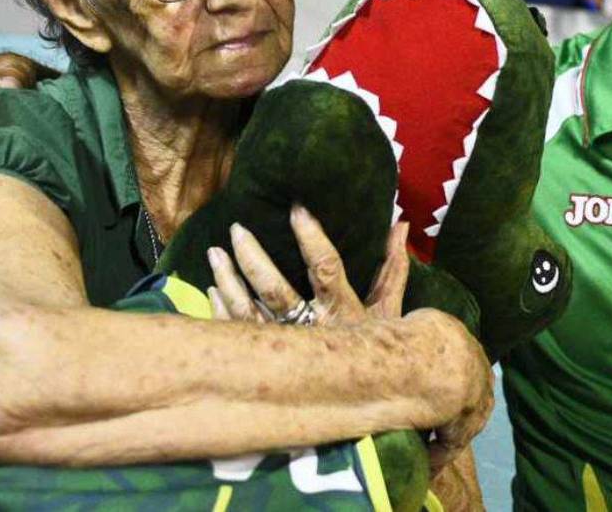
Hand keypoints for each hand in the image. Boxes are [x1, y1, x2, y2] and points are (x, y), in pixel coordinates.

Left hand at [209, 208, 492, 471]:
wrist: (370, 403)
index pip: (326, 269)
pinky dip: (222, 312)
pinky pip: (238, 337)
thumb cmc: (380, 352)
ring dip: (229, 281)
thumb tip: (401, 223)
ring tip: (214, 252)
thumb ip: (394, 267)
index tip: (297, 209)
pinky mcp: (268, 365)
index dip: (313, 239)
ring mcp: (287, 350)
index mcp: (343, 313)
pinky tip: (210, 290)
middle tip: (237, 229)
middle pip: (277, 291)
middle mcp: (313, 331)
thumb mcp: (391, 312)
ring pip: (249, 312)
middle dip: (254, 259)